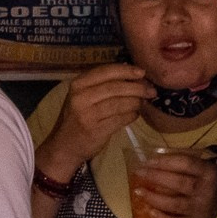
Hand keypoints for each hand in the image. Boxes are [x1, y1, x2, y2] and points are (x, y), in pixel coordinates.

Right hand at [37, 64, 154, 179]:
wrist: (65, 146)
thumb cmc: (77, 118)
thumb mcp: (83, 96)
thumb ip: (102, 84)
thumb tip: (134, 75)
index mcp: (78, 85)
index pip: (106, 71)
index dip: (127, 71)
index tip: (142, 72)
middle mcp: (81, 98)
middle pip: (116, 88)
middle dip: (137, 88)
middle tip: (151, 90)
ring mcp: (88, 115)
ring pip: (121, 103)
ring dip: (136, 103)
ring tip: (143, 103)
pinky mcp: (97, 130)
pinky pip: (121, 119)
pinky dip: (132, 116)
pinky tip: (135, 114)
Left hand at [130, 154, 216, 217]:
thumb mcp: (208, 169)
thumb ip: (188, 164)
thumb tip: (158, 157)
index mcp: (210, 173)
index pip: (185, 163)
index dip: (165, 161)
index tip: (148, 161)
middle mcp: (206, 191)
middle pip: (177, 183)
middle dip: (155, 177)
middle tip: (139, 173)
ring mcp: (200, 209)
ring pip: (173, 204)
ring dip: (153, 198)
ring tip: (139, 192)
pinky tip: (150, 212)